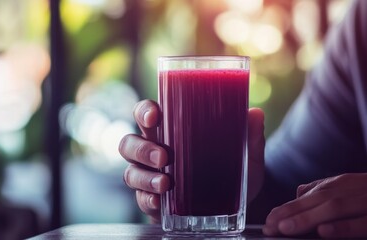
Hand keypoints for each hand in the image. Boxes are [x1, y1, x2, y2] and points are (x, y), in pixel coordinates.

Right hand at [119, 100, 264, 222]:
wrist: (232, 204)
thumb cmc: (230, 169)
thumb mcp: (245, 154)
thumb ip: (249, 136)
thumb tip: (255, 114)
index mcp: (169, 131)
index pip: (146, 114)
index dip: (144, 112)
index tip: (155, 115)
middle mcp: (153, 150)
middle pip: (129, 143)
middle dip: (142, 148)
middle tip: (164, 156)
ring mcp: (149, 176)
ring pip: (130, 171)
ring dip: (144, 176)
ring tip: (165, 183)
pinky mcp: (152, 200)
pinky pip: (140, 199)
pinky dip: (147, 199)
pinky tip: (160, 201)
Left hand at [263, 173, 366, 237]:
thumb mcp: (348, 187)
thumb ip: (322, 191)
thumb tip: (298, 194)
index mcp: (340, 185)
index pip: (308, 197)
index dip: (286, 209)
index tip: (268, 221)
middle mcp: (351, 191)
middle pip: (317, 200)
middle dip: (291, 213)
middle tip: (270, 226)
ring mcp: (366, 202)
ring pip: (335, 208)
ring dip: (308, 218)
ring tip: (286, 228)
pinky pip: (362, 223)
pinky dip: (342, 227)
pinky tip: (324, 231)